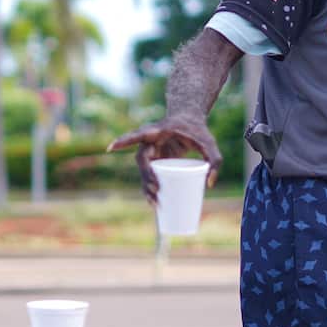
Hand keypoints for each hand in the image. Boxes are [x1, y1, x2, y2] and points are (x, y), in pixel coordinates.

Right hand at [107, 113, 221, 204]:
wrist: (190, 122)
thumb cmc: (198, 130)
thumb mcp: (209, 142)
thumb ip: (215, 160)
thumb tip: (209, 184)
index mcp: (157, 130)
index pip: (138, 135)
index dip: (124, 141)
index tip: (111, 147)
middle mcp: (150, 142)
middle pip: (142, 160)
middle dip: (146, 176)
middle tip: (157, 189)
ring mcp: (151, 152)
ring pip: (143, 170)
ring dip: (145, 186)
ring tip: (155, 203)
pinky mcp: (155, 161)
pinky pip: (148, 176)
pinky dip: (149, 189)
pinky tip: (153, 203)